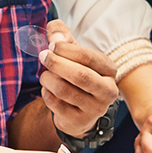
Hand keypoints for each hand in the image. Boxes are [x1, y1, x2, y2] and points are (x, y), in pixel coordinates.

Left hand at [37, 21, 117, 136]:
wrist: (78, 111)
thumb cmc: (77, 74)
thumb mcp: (73, 54)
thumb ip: (63, 37)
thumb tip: (54, 31)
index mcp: (109, 69)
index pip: (89, 57)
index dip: (66, 49)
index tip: (51, 44)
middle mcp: (108, 90)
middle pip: (80, 75)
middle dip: (56, 63)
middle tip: (42, 56)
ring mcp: (96, 108)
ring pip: (65, 90)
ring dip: (48, 79)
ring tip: (44, 75)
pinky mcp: (81, 121)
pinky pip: (56, 104)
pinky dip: (46, 94)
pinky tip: (48, 90)